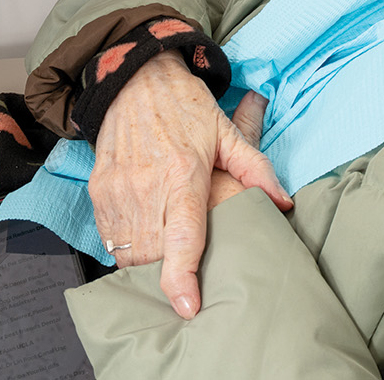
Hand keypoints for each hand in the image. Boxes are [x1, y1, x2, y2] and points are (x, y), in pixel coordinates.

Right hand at [89, 52, 289, 318]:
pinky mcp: (99, 188)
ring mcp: (118, 188)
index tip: (187, 307)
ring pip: (127, 251)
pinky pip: (109, 237)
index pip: (182, 238)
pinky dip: (124, 248)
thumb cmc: (184, 105)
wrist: (135, 76)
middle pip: (152, 255)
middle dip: (166, 276)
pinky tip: (142, 243)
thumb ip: (256, 169)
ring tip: (163, 265)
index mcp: (184, 174)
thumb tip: (284, 203)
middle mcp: (147, 185)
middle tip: (185, 282)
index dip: (181, 279)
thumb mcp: (226, 132)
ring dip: (145, 265)